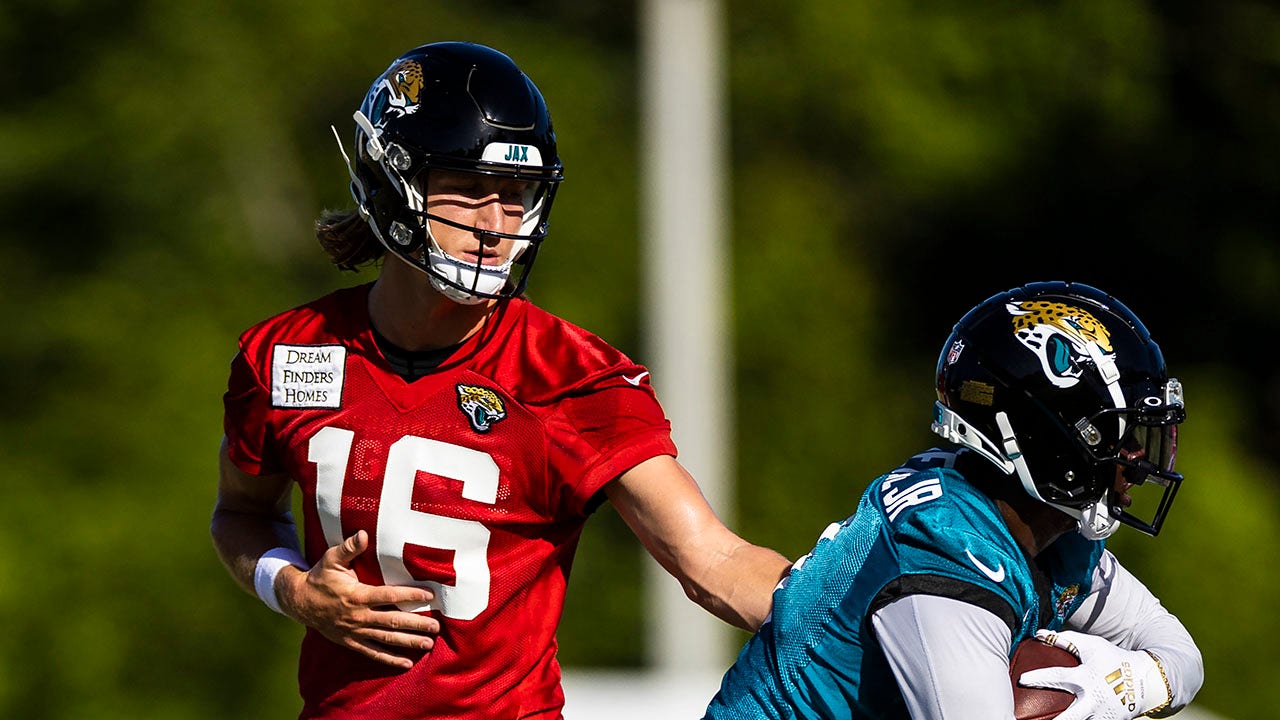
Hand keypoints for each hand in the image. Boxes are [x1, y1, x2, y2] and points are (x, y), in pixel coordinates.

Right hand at [277, 530, 440, 669]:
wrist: (300, 602)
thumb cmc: (320, 578)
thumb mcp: (331, 559)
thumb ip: (349, 547)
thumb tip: (363, 533)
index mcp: (357, 595)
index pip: (388, 595)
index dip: (410, 594)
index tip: (429, 595)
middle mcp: (358, 616)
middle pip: (392, 621)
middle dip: (416, 624)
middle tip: (436, 627)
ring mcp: (355, 631)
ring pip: (386, 639)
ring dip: (408, 642)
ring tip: (428, 643)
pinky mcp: (351, 642)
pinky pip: (373, 653)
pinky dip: (390, 660)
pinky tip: (407, 663)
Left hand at [1019, 630, 1170, 719]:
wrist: (1146, 681)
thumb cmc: (1113, 659)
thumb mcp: (1092, 645)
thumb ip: (1065, 640)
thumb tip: (1040, 634)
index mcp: (1086, 678)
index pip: (1057, 678)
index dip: (1038, 678)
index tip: (1021, 680)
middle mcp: (1093, 700)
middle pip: (1070, 717)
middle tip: (1029, 719)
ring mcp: (1102, 716)